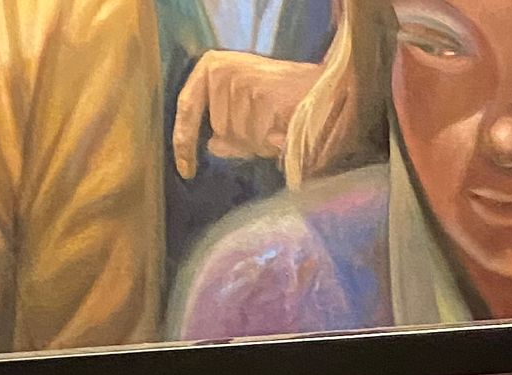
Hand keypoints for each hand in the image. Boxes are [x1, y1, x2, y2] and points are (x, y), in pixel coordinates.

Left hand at [172, 52, 318, 179]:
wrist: (326, 88)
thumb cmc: (287, 101)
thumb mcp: (250, 114)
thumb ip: (229, 131)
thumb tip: (212, 145)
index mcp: (212, 67)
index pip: (187, 107)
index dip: (184, 141)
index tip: (186, 170)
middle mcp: (222, 71)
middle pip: (219, 130)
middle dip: (242, 141)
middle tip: (268, 127)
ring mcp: (240, 82)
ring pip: (238, 137)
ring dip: (259, 142)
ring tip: (279, 125)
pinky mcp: (261, 97)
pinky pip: (257, 139)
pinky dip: (271, 143)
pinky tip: (284, 128)